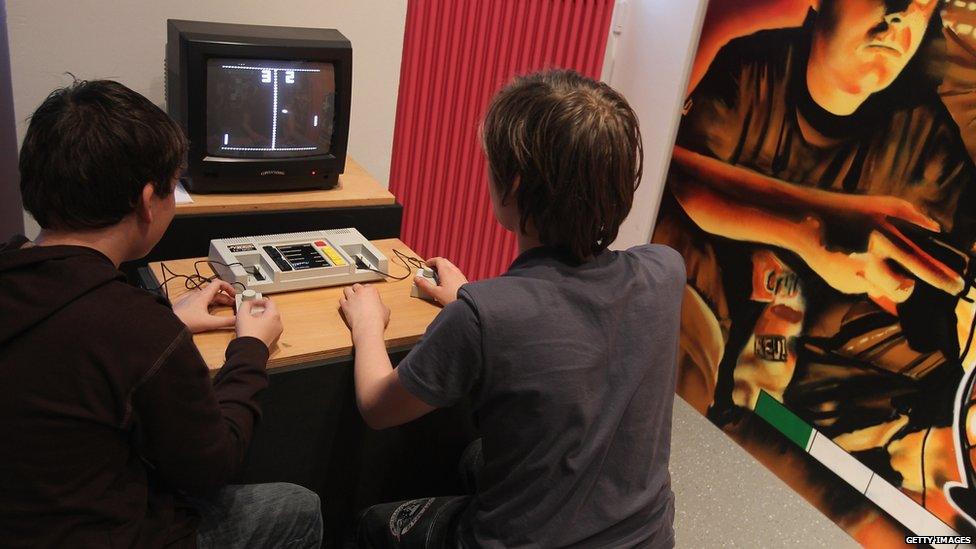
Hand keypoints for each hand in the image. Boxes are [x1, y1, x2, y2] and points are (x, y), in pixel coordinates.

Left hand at [171, 280, 235, 332]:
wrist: (169, 324)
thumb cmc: (185, 321)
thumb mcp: (210, 323)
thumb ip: (226, 322)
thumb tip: (237, 321)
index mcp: (203, 295)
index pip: (219, 283)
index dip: (228, 287)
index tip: (234, 294)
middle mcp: (197, 295)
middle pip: (214, 291)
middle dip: (225, 297)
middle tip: (232, 304)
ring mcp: (190, 299)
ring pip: (207, 296)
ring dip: (216, 300)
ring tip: (221, 308)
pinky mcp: (185, 304)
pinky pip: (198, 300)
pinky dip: (207, 303)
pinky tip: (206, 311)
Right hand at [235, 298, 282, 349]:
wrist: (249, 352)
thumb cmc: (248, 335)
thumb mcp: (242, 315)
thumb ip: (245, 305)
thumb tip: (247, 303)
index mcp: (274, 316)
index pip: (269, 302)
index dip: (259, 300)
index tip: (252, 303)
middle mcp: (278, 324)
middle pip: (270, 312)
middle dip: (259, 311)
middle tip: (250, 313)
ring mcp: (277, 333)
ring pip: (270, 322)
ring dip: (260, 320)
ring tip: (249, 323)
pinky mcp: (274, 340)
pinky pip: (269, 330)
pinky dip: (262, 328)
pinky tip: (252, 331)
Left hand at [339, 284, 389, 338]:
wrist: (368, 326)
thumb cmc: (377, 319)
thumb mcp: (386, 310)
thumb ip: (381, 305)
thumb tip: (381, 308)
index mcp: (371, 290)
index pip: (368, 286)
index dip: (368, 291)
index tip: (369, 296)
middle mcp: (360, 292)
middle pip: (356, 286)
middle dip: (357, 290)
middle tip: (359, 296)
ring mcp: (351, 298)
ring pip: (346, 290)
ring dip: (348, 293)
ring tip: (351, 298)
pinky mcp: (345, 305)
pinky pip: (341, 300)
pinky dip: (343, 301)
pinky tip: (346, 304)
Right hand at [417, 257, 467, 305]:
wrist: (469, 303)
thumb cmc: (453, 298)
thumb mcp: (436, 293)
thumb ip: (425, 285)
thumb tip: (417, 279)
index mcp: (446, 271)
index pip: (438, 260)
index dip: (430, 261)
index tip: (426, 266)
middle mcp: (454, 270)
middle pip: (444, 262)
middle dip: (436, 264)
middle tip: (430, 271)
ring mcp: (460, 275)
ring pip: (450, 267)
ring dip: (442, 269)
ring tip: (437, 277)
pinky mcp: (463, 280)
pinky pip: (454, 272)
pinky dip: (448, 273)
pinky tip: (446, 283)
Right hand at [797, 212, 963, 314]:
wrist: (804, 221)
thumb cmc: (847, 209)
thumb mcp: (884, 204)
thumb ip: (914, 216)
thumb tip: (936, 230)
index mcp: (885, 241)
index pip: (923, 266)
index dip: (943, 279)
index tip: (958, 287)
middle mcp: (870, 263)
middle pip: (902, 289)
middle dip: (909, 288)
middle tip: (909, 282)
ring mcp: (853, 276)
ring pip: (881, 289)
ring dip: (883, 281)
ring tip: (870, 263)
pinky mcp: (841, 284)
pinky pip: (861, 286)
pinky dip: (861, 277)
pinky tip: (848, 261)